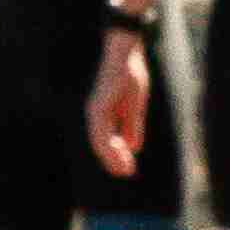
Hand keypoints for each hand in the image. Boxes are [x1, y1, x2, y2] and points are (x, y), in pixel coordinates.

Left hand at [88, 30, 151, 172]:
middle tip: (126, 173)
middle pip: (101, 145)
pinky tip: (120, 155)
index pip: (108, 140)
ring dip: (112, 158)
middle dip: (113, 160)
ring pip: (100, 142)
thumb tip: (133, 146)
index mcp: (105, 114)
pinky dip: (110, 147)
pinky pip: (101, 133)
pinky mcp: (98, 108)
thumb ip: (132, 126)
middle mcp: (97, 114)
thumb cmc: (130, 75)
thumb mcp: (134, 106)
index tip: (128, 169)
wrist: (125, 55)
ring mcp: (95, 111)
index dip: (117, 155)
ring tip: (124, 170)